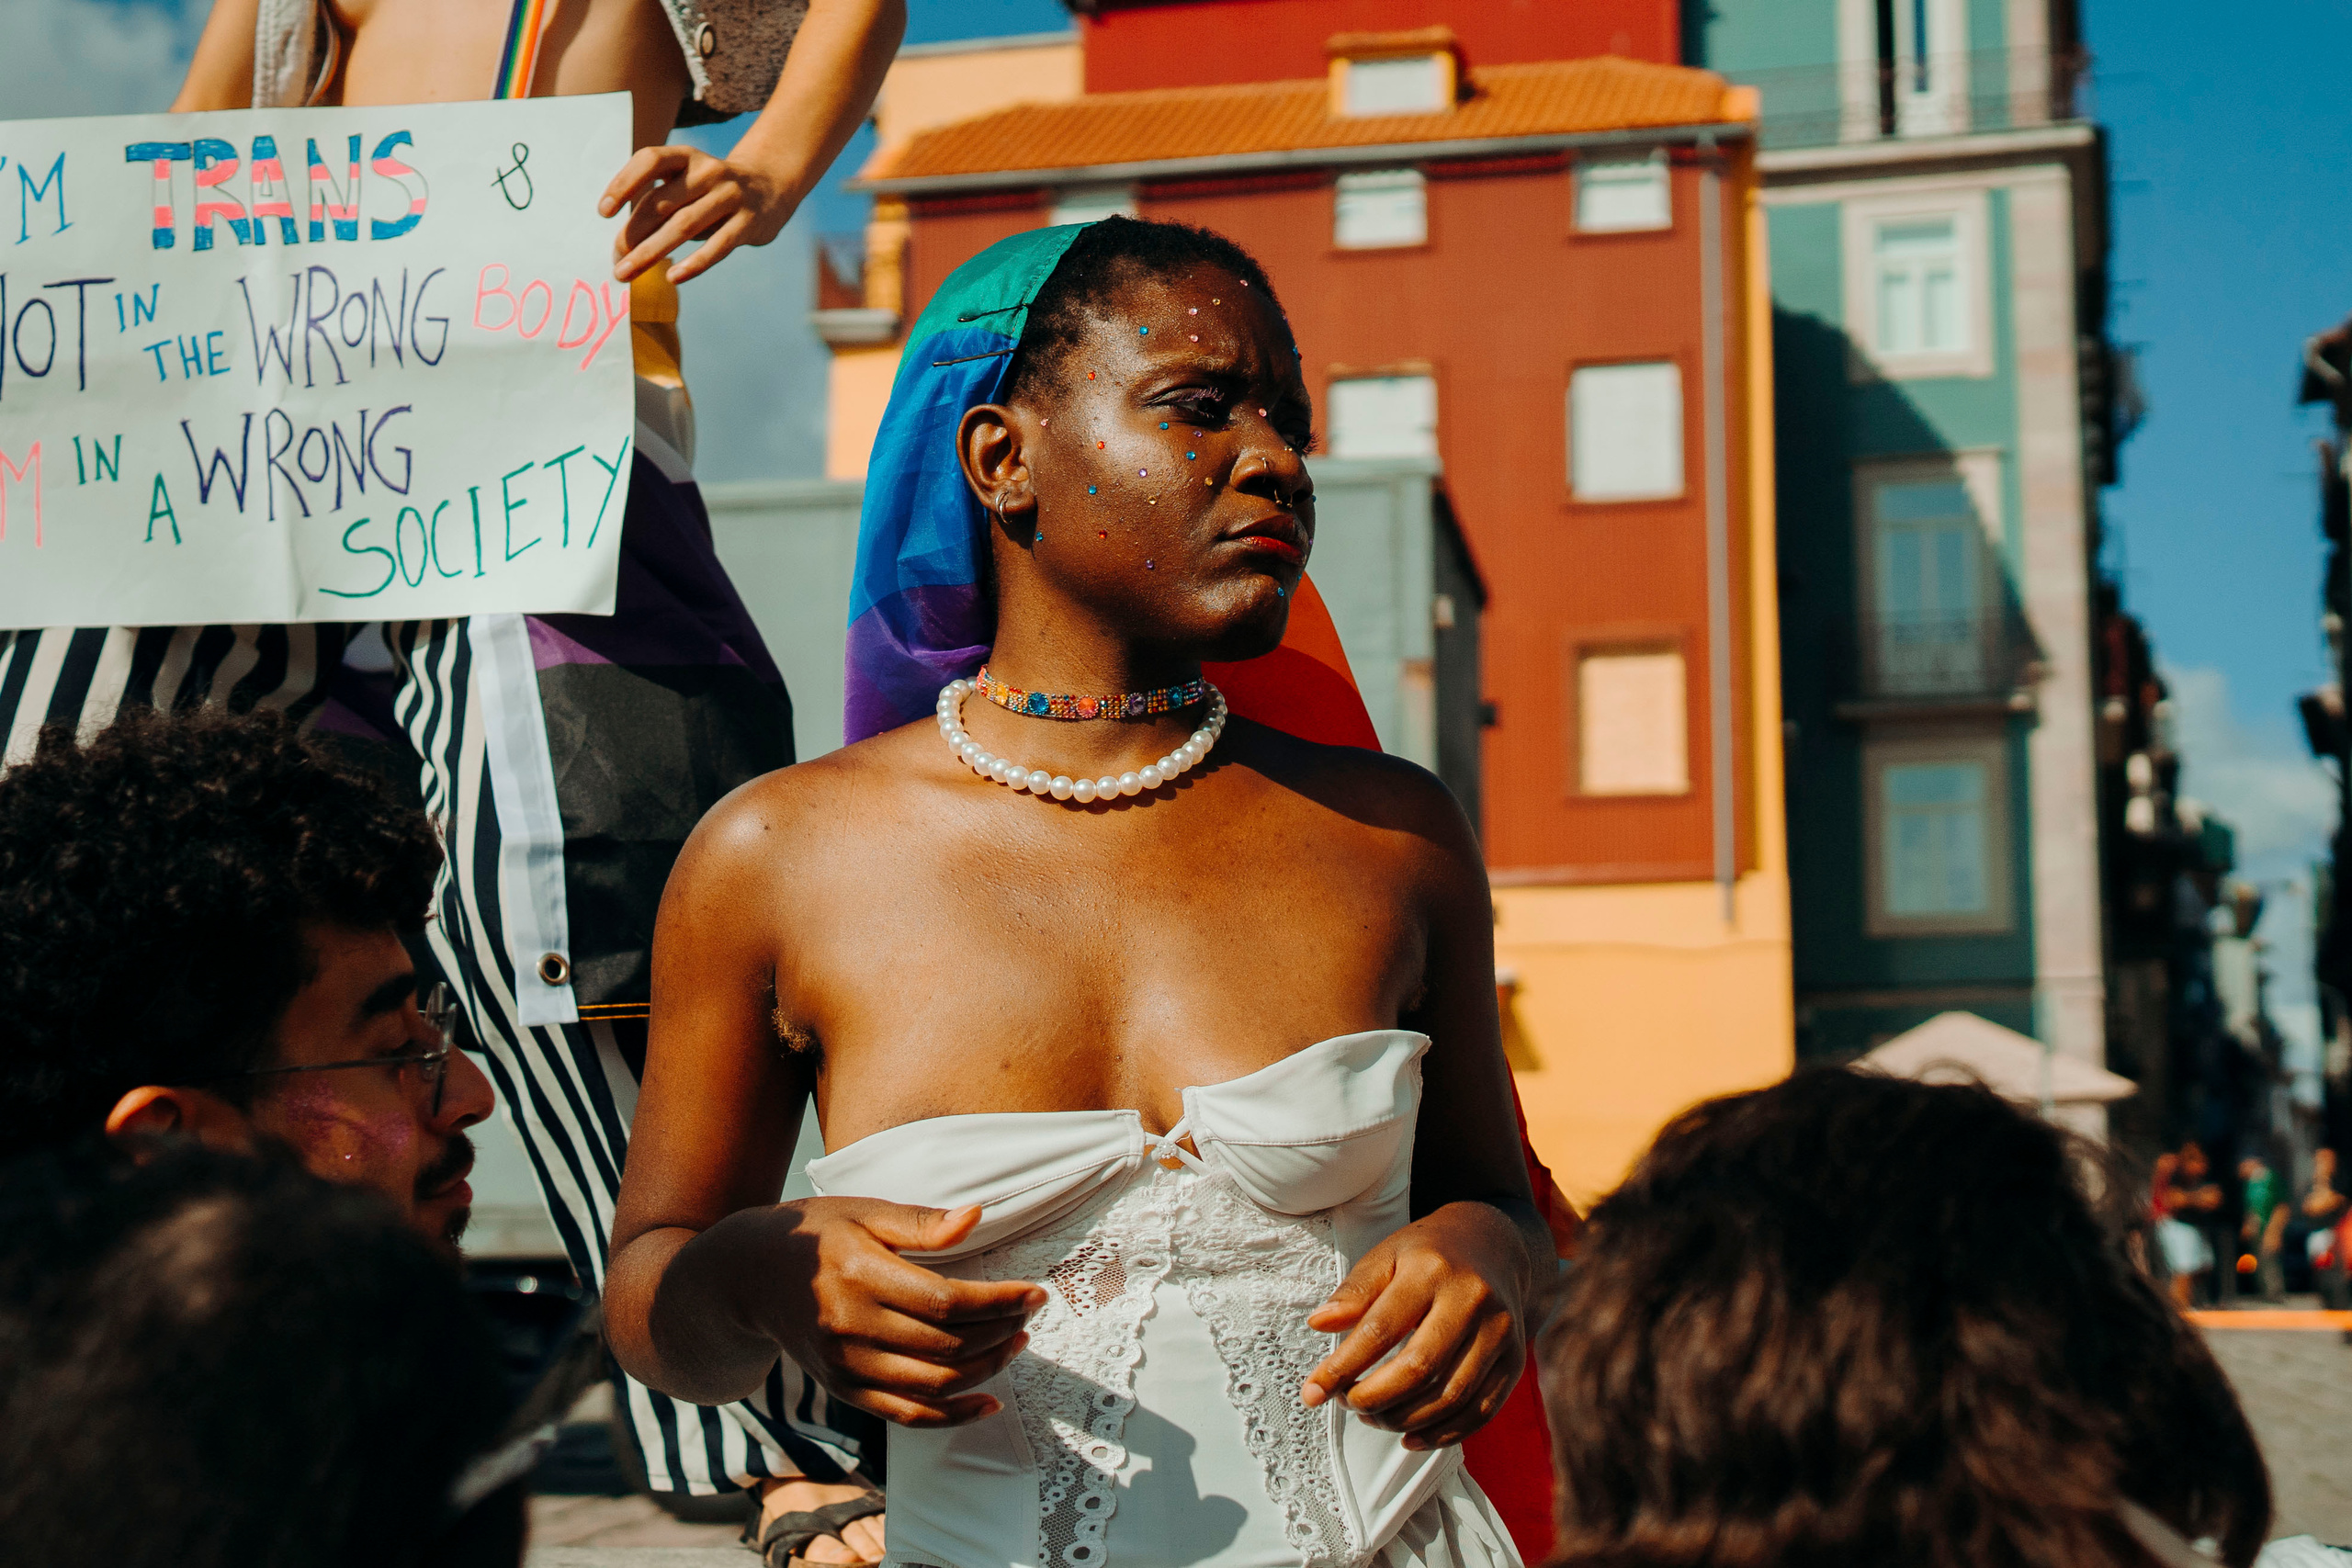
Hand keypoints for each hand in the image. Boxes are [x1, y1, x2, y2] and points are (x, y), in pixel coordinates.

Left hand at [599, 144, 797, 284]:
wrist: (771, 187)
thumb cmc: (712, 191)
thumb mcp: (687, 183)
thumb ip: (660, 203)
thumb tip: (622, 244)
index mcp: (686, 157)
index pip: (650, 161)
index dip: (624, 183)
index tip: (603, 212)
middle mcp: (708, 172)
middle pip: (662, 202)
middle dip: (633, 233)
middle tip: (615, 260)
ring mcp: (731, 196)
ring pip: (684, 225)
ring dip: (652, 252)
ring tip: (628, 272)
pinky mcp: (749, 223)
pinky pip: (718, 246)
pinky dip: (694, 263)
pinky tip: (673, 277)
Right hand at [743, 1197, 1044, 1426]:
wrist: (748, 1276)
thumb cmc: (815, 1233)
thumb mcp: (864, 1211)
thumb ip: (921, 1222)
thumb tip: (975, 1217)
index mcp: (860, 1274)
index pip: (946, 1301)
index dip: (998, 1302)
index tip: (1033, 1293)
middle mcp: (852, 1327)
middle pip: (946, 1346)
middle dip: (1000, 1333)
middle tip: (1029, 1314)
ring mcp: (847, 1365)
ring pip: (933, 1386)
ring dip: (986, 1370)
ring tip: (1015, 1344)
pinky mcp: (845, 1389)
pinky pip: (907, 1416)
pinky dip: (953, 1416)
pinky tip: (989, 1401)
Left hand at [1299, 1202, 1532, 1450]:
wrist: (1494, 1246)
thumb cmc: (1428, 1254)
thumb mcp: (1386, 1255)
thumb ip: (1355, 1291)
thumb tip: (1319, 1324)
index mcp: (1432, 1270)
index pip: (1381, 1329)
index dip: (1342, 1367)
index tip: (1312, 1392)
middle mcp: (1472, 1301)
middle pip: (1420, 1368)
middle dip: (1374, 1398)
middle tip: (1346, 1404)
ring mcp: (1500, 1332)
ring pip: (1451, 1396)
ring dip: (1404, 1419)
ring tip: (1373, 1416)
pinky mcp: (1515, 1360)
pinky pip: (1480, 1411)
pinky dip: (1443, 1434)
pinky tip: (1409, 1437)